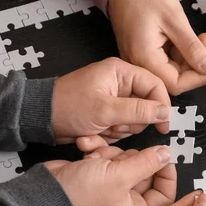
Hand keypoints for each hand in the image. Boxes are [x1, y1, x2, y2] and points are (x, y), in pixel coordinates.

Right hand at [44, 145, 175, 205]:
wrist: (44, 190)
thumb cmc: (80, 194)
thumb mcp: (119, 175)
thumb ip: (147, 163)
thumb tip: (166, 154)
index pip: (165, 194)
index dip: (166, 174)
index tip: (162, 156)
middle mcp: (125, 201)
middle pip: (144, 172)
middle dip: (131, 159)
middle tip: (118, 159)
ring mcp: (110, 187)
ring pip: (125, 161)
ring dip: (111, 153)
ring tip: (97, 157)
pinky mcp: (97, 174)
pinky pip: (107, 158)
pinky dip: (98, 151)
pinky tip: (86, 151)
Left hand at [52, 58, 170, 143]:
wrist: (41, 120)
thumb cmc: (67, 107)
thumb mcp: (105, 110)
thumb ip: (138, 111)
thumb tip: (164, 112)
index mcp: (120, 72)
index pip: (155, 85)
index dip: (161, 105)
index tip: (163, 124)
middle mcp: (120, 83)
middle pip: (146, 105)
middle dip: (133, 121)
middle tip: (116, 125)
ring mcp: (114, 99)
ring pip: (135, 119)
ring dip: (121, 129)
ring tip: (102, 127)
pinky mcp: (108, 113)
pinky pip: (123, 126)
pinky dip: (113, 133)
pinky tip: (98, 131)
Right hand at [108, 0, 205, 94]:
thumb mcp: (174, 19)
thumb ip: (192, 47)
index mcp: (144, 57)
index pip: (176, 84)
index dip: (197, 78)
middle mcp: (138, 64)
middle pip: (174, 80)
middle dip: (195, 66)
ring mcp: (139, 60)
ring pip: (171, 71)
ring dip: (189, 59)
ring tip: (199, 38)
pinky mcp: (143, 55)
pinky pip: (165, 62)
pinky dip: (180, 54)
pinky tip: (187, 39)